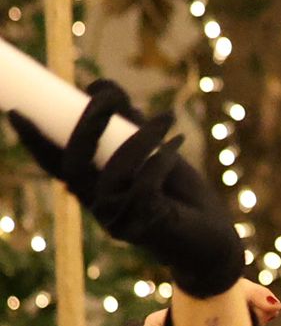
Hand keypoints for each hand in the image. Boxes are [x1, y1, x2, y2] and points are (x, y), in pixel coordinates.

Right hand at [10, 78, 242, 297]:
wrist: (216, 239)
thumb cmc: (179, 192)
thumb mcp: (152, 152)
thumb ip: (126, 122)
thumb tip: (98, 86)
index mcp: (91, 189)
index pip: (54, 164)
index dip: (35, 141)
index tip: (17, 111)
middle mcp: (97, 207)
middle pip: (74, 167)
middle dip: (87, 125)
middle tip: (106, 94)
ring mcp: (118, 221)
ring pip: (114, 173)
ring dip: (139, 138)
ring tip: (165, 118)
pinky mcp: (146, 227)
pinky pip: (145, 187)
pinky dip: (161, 159)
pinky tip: (178, 142)